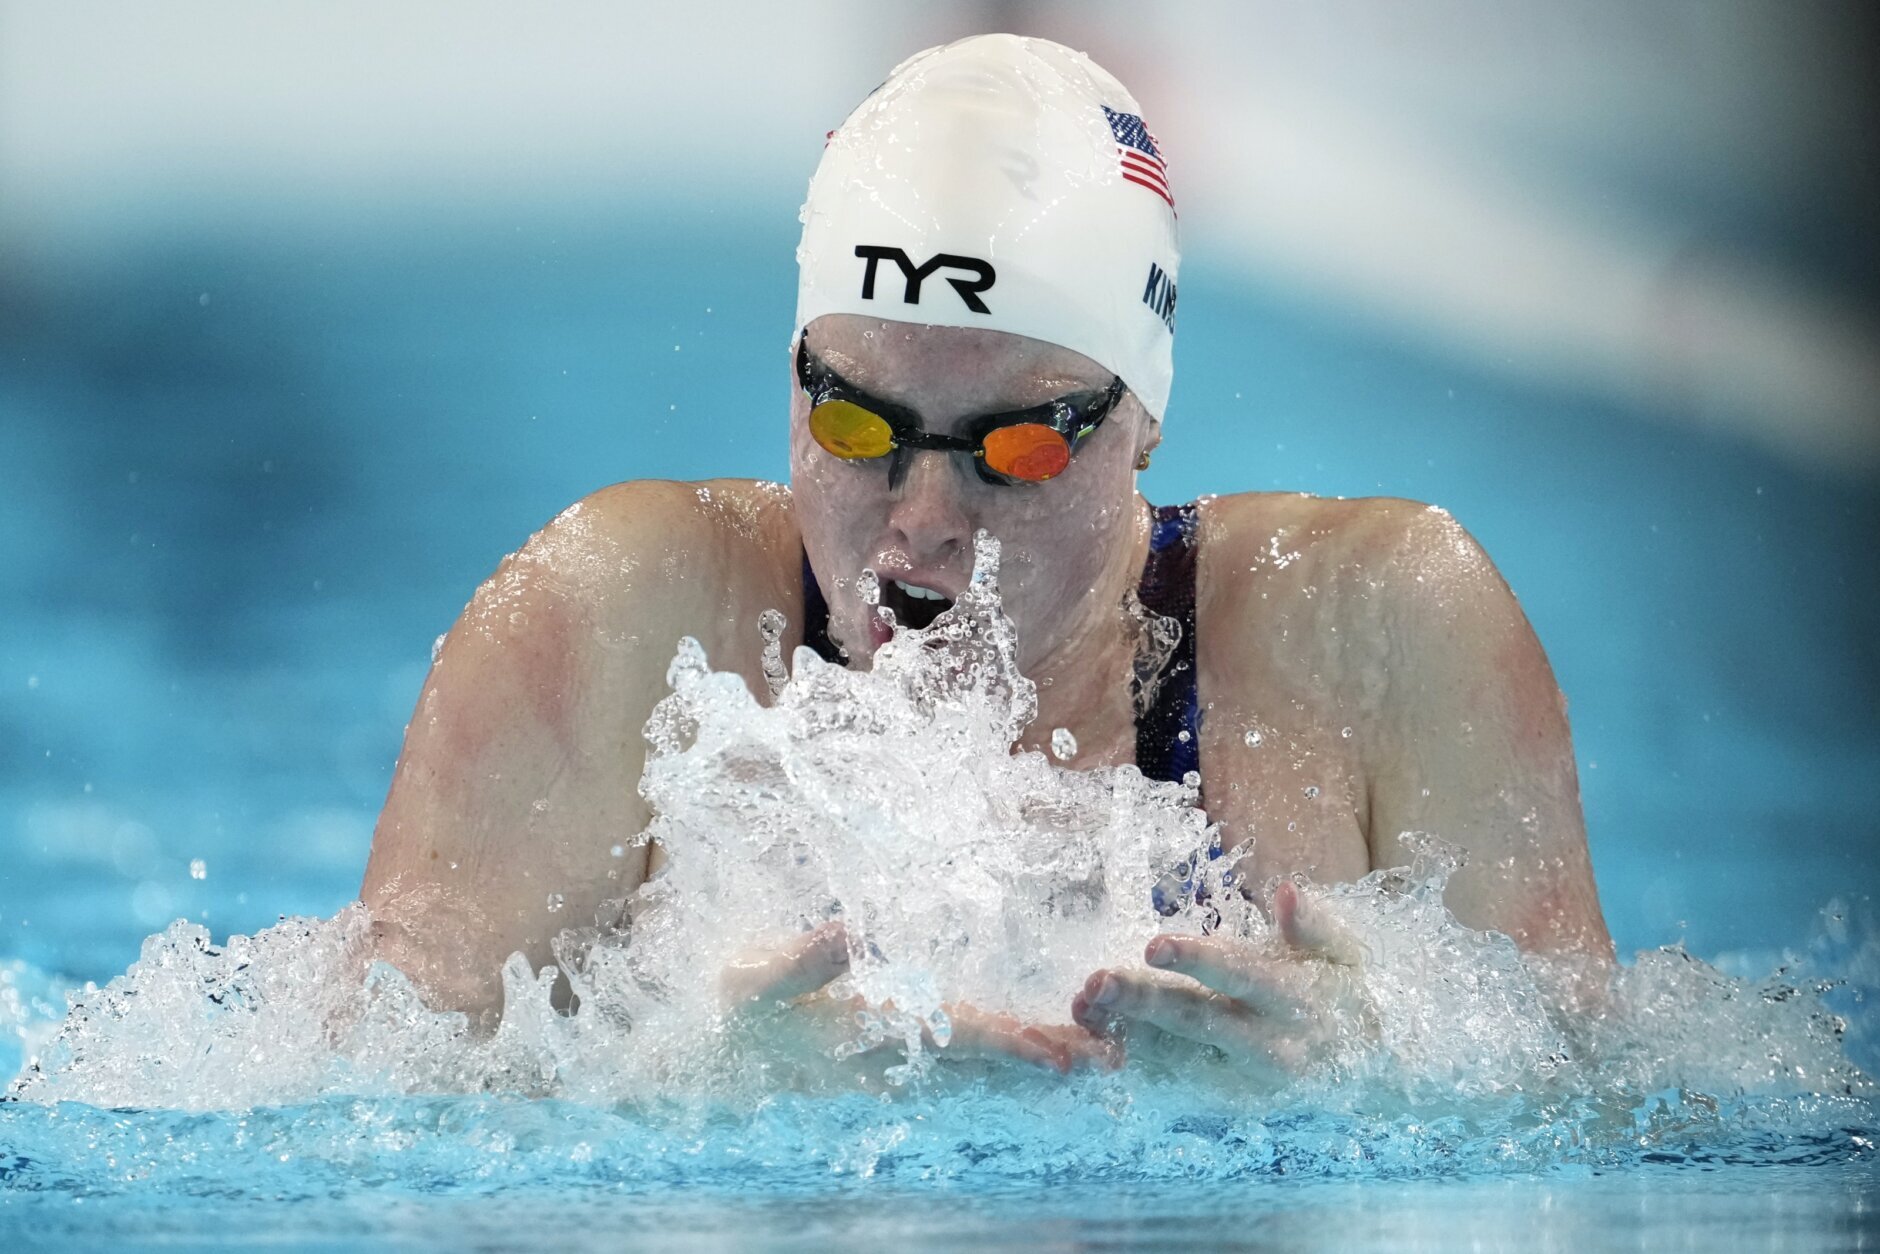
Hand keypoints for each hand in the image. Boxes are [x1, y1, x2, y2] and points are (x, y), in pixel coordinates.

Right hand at [722, 920, 1116, 1074]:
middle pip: (986, 1048)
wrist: (726, 1029)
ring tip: (1104, 1052)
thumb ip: (797, 963)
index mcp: (872, 1030)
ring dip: (1042, 1048)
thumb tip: (843, 932)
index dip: (1008, 1044)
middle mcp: (899, 1045)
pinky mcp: (904, 1031)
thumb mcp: (753, 982)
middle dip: (1047, 1052)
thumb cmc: (738, 1004)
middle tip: (1115, 1057)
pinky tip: (1050, 1041)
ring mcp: (904, 1043)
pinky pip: (968, 1039)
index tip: (1060, 1057)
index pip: (952, 1037)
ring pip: (984, 1046)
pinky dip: (1013, 1039)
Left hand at [1070, 880, 1370, 1084]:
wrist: (1374, 1067)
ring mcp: (1245, 1076)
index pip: (1240, 974)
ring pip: (1177, 1055)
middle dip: (1143, 1002)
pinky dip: (1135, 1063)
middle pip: (1196, 1020)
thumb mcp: (1348, 953)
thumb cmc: (1348, 990)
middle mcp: (1267, 1043)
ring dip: (1127, 1034)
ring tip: (1080, 1009)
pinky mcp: (1228, 1095)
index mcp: (1295, 999)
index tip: (1151, 944)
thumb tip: (1288, 892)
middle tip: (1093, 983)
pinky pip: (1174, 1080)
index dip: (1197, 960)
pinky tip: (1093, 1044)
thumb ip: (1317, 926)